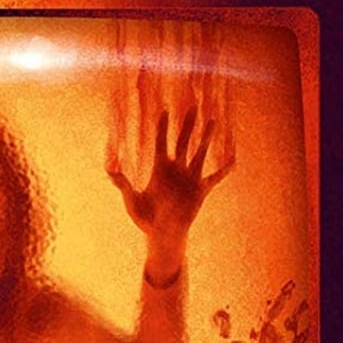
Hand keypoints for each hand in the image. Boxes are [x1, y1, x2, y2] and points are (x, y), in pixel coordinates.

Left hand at [107, 107, 234, 268]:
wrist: (162, 235)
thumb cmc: (146, 219)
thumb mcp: (131, 198)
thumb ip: (120, 181)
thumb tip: (108, 167)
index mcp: (160, 169)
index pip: (162, 142)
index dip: (162, 126)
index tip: (164, 110)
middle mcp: (176, 170)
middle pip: (182, 141)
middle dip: (187, 124)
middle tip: (193, 107)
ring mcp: (189, 179)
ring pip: (200, 152)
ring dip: (206, 137)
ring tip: (212, 120)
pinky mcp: (201, 191)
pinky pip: (215, 178)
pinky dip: (224, 170)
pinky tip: (234, 160)